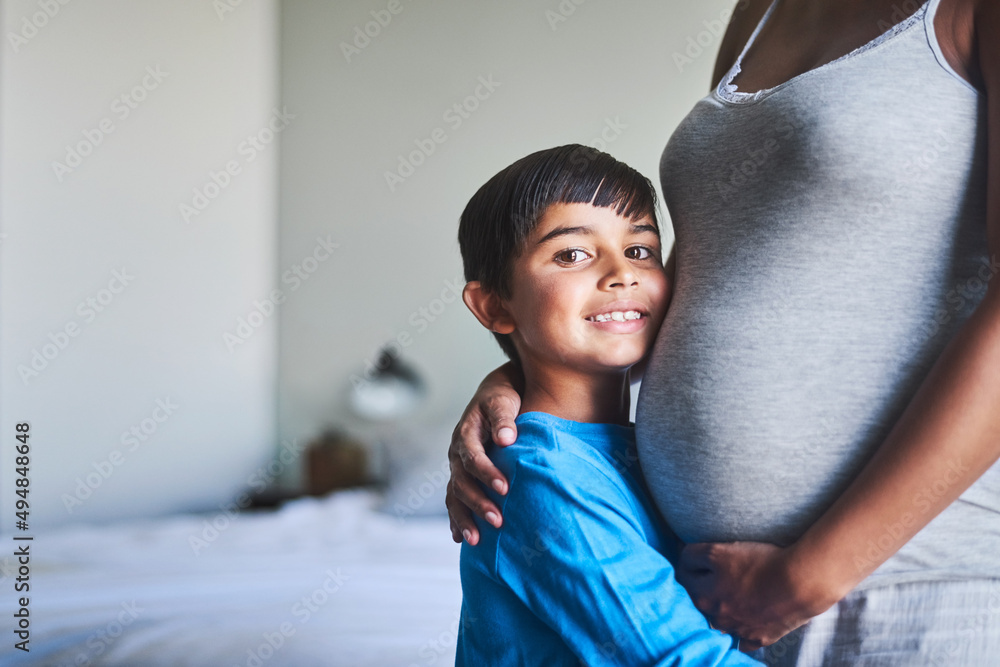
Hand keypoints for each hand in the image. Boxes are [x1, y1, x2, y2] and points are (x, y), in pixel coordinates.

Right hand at [446, 364, 521, 544]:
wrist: (494, 396)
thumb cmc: (502, 398)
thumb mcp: (503, 401)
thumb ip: (504, 419)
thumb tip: (506, 438)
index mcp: (465, 435)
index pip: (473, 458)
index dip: (487, 473)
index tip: (505, 488)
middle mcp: (457, 454)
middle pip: (461, 482)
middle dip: (478, 503)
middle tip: (498, 520)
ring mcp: (457, 467)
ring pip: (454, 495)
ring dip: (464, 518)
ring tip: (476, 540)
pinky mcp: (462, 476)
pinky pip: (454, 499)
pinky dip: (456, 518)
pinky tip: (461, 538)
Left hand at [676, 541, 836, 650]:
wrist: (800, 582)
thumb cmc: (760, 562)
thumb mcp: (718, 551)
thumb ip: (693, 555)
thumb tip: (680, 554)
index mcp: (703, 595)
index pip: (684, 574)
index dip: (690, 561)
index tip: (698, 555)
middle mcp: (716, 615)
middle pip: (701, 599)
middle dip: (704, 586)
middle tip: (719, 573)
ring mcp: (737, 629)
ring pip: (720, 620)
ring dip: (722, 608)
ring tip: (737, 592)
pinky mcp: (757, 637)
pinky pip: (741, 638)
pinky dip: (742, 630)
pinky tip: (748, 615)